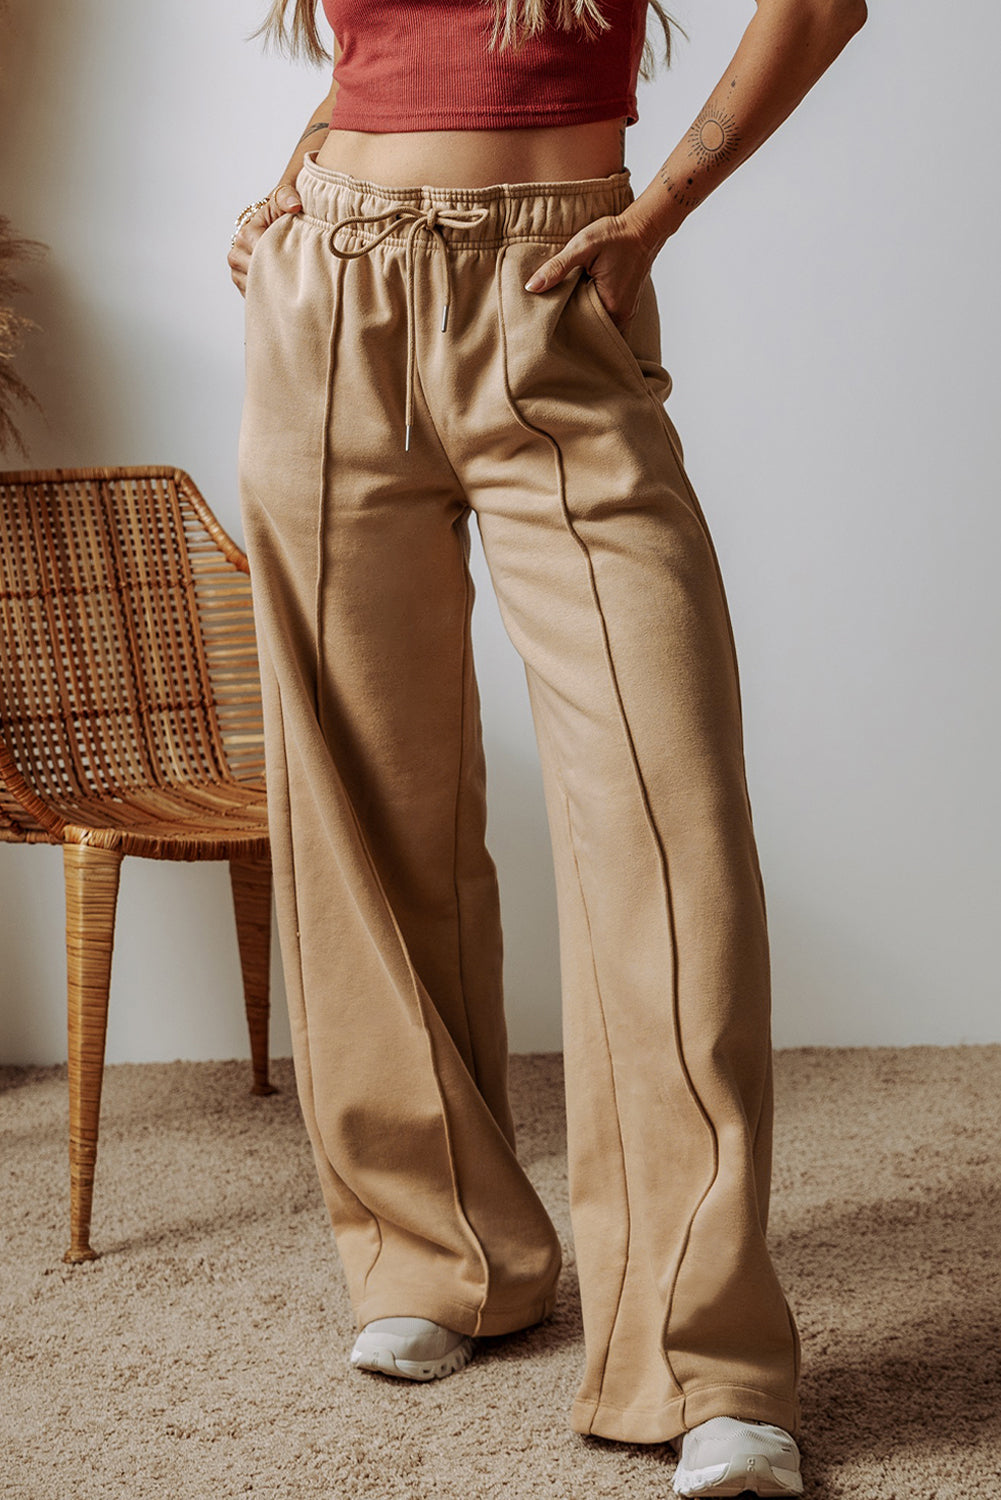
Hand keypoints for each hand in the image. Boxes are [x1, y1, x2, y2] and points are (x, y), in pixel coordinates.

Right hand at [228, 182, 302, 296]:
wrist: (272, 224)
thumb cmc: (279, 213)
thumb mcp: (282, 199)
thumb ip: (286, 196)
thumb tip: (294, 204)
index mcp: (245, 235)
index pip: (263, 255)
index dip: (283, 260)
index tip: (301, 262)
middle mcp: (237, 254)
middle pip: (261, 275)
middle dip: (281, 277)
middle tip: (302, 279)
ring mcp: (238, 272)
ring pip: (259, 289)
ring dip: (276, 289)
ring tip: (294, 286)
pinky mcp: (243, 287)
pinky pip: (258, 297)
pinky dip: (271, 297)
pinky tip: (284, 293)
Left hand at [522, 207, 659, 329]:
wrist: (644, 227)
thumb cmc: (616, 236)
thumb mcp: (582, 247)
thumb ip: (557, 267)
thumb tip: (531, 288)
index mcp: (611, 308)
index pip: (582, 333)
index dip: (564, 330)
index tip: (547, 326)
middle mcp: (621, 317)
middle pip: (590, 334)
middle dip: (572, 330)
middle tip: (551, 323)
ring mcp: (626, 313)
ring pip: (599, 328)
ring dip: (583, 322)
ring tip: (564, 314)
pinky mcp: (626, 306)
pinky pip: (607, 320)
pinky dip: (594, 316)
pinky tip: (581, 305)